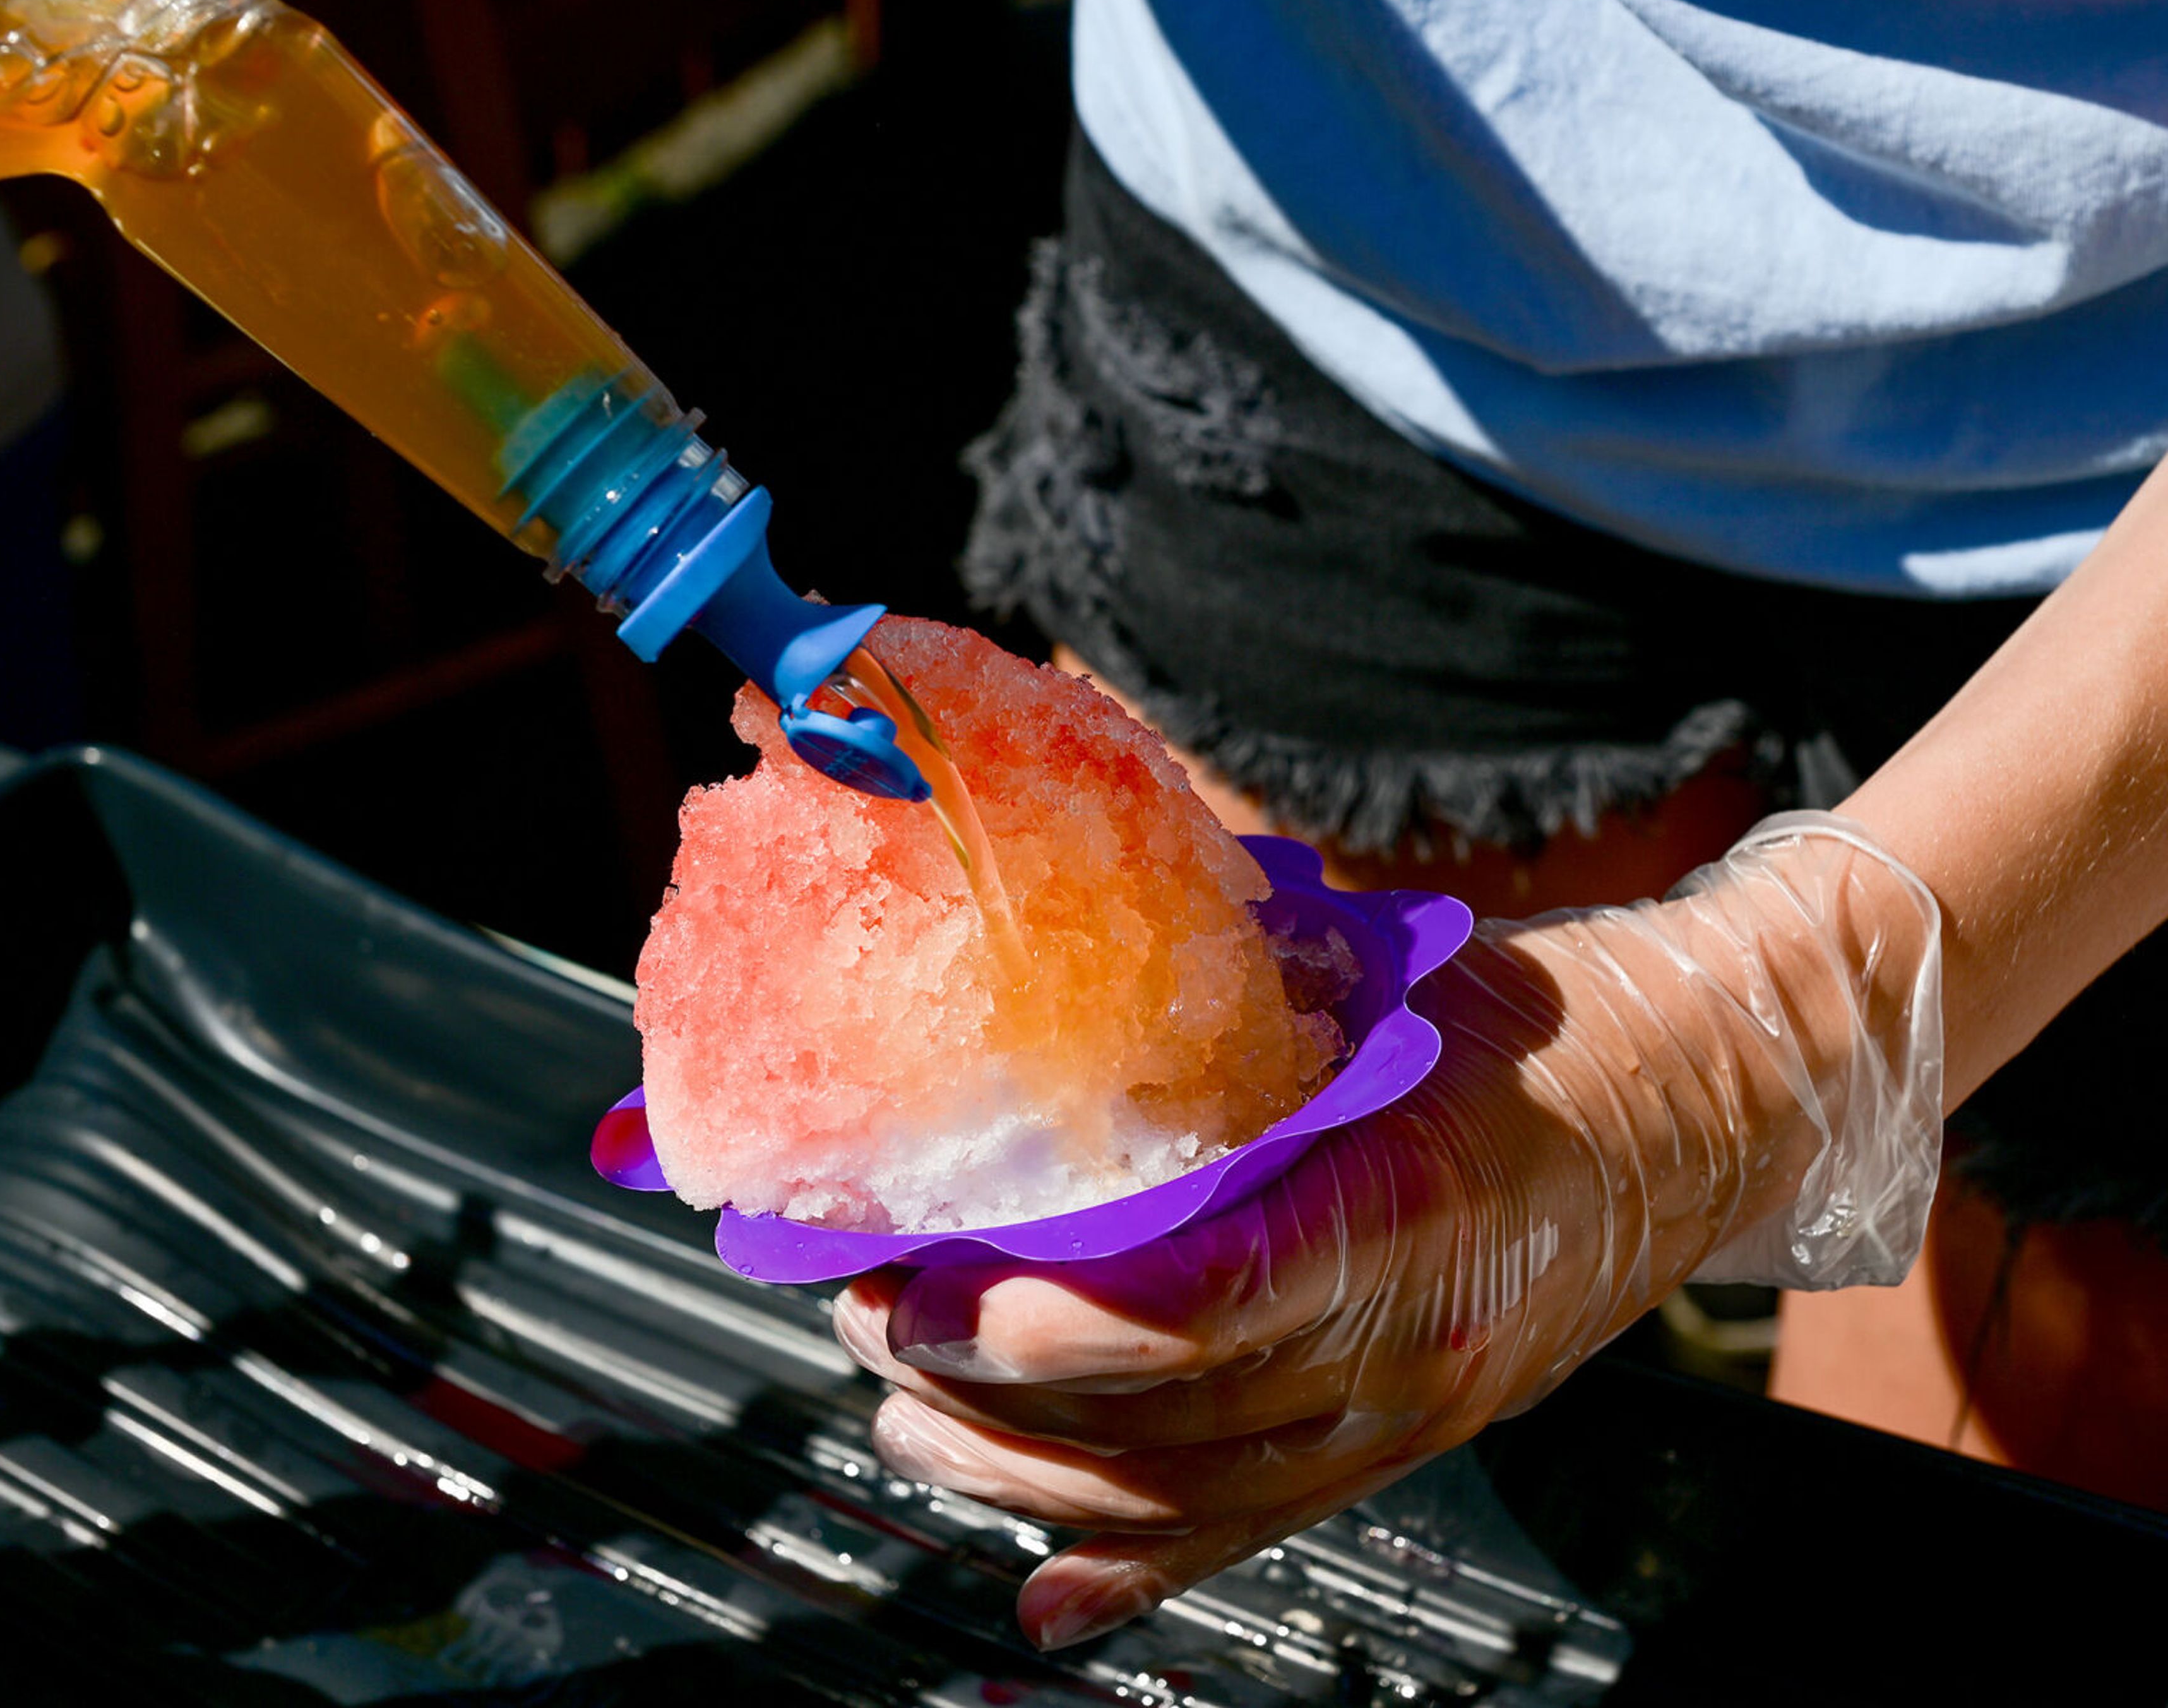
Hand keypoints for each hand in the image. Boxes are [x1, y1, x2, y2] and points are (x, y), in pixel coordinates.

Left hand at [833, 815, 1942, 1648]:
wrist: (1716, 1101)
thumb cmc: (1560, 1026)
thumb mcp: (1395, 989)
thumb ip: (1238, 1016)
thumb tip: (1064, 1002)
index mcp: (1398, 1212)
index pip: (1185, 1316)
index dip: (1024, 1325)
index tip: (915, 1286)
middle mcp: (1406, 1350)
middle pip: (1154, 1424)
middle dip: (979, 1396)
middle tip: (870, 1327)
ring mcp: (1411, 1419)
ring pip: (1183, 1502)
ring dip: (1021, 1480)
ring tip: (909, 1424)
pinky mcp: (1407, 1447)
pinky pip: (1256, 1537)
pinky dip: (1137, 1572)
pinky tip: (1050, 1596)